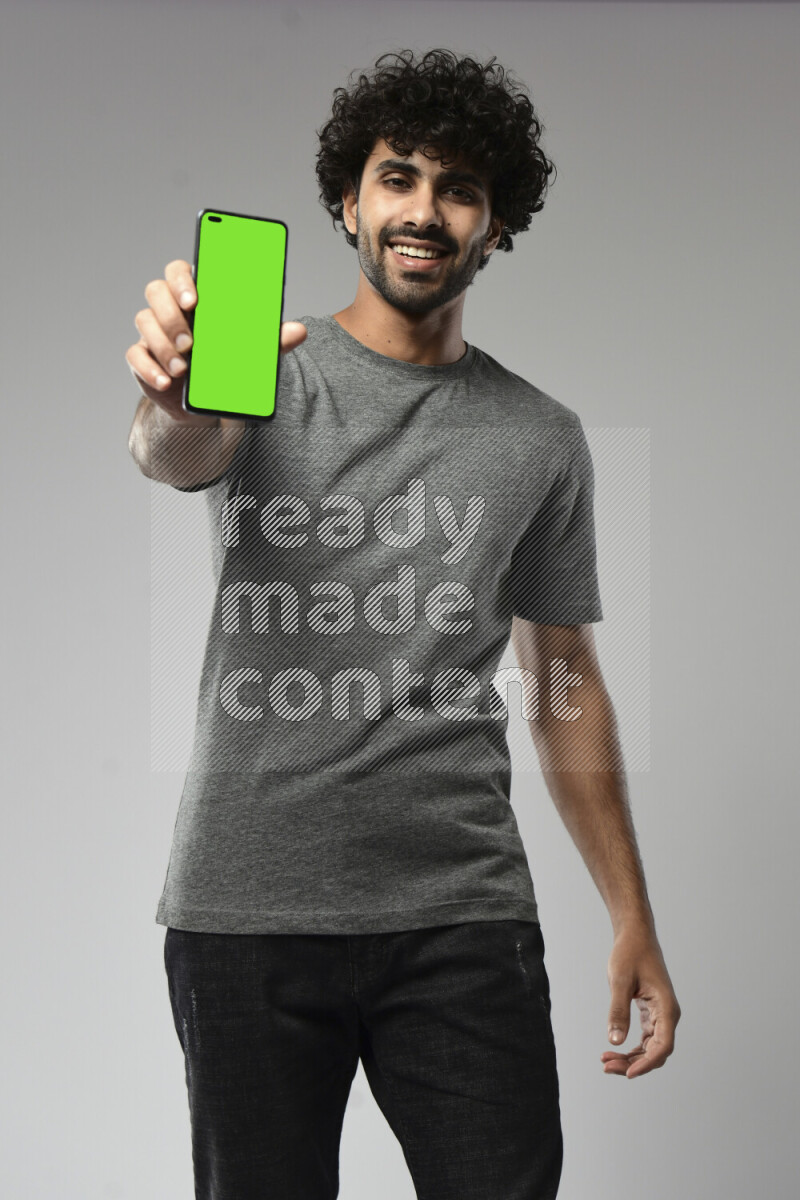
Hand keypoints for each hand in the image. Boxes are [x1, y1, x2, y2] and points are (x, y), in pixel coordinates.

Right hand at [125, 258, 306, 422]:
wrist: (206, 401)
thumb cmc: (227, 362)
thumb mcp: (253, 351)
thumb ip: (272, 339)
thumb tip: (299, 331)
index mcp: (194, 296)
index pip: (179, 271)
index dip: (182, 279)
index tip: (195, 299)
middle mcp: (169, 308)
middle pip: (156, 291)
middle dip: (171, 314)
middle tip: (191, 341)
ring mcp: (153, 332)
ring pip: (144, 321)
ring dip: (164, 344)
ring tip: (185, 368)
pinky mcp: (142, 358)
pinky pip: (135, 356)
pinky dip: (150, 369)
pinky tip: (166, 381)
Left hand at [600, 923, 680, 1078]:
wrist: (636, 936)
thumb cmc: (630, 954)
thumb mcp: (619, 981)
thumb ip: (617, 1010)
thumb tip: (614, 1041)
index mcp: (666, 1008)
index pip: (663, 1045)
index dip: (647, 1063)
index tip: (627, 1073)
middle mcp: (668, 1015)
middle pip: (656, 1052)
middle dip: (633, 1064)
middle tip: (606, 1066)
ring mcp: (661, 1015)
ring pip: (650, 1048)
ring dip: (630, 1058)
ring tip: (605, 1062)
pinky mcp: (651, 1014)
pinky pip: (645, 1039)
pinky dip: (631, 1048)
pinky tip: (613, 1052)